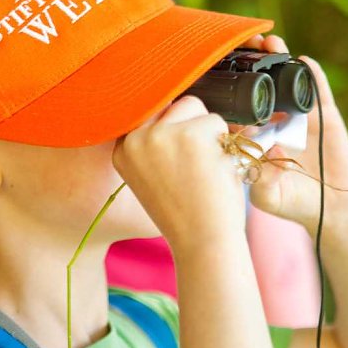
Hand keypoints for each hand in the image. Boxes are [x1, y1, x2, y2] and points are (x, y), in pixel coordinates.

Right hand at [112, 96, 245, 253]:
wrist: (202, 242)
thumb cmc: (186, 214)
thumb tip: (178, 107)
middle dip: (193, 128)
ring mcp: (162, 134)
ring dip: (209, 134)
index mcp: (123, 149)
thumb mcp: (152, 177)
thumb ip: (155, 146)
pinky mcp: (190, 134)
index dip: (175, 130)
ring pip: (196, 109)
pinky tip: (215, 171)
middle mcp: (136, 139)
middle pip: (175, 106)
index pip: (152, 113)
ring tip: (206, 170)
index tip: (182, 157)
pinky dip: (225, 144)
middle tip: (197, 166)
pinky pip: (217, 122)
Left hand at [244, 36, 347, 233]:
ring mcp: (299, 114)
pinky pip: (319, 91)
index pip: (236, 103)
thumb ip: (258, 178)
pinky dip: (312, 75)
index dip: (227, 85)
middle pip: (260, 82)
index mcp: (254, 134)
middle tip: (241, 44)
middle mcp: (275, 119)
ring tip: (269, 42)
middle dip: (250, 62)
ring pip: (287, 79)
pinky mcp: (325, 116)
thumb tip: (257, 153)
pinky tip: (304, 62)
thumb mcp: (267, 195)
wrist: (331, 210)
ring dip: (279, 58)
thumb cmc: (292, 202)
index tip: (214, 67)